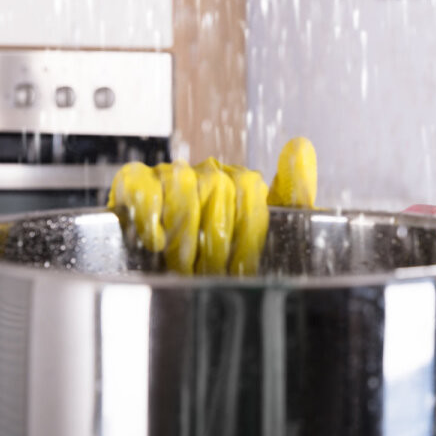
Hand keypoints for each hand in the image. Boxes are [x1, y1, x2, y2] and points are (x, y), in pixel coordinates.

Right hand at [107, 137, 316, 274]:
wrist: (177, 290)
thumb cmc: (226, 263)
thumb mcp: (272, 231)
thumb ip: (292, 191)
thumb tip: (300, 146)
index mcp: (237, 182)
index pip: (248, 187)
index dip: (246, 231)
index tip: (242, 265)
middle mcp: (205, 174)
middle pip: (217, 187)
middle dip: (214, 240)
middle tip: (212, 270)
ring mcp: (169, 176)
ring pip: (182, 187)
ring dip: (183, 234)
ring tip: (184, 265)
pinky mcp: (135, 184)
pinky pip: (141, 185)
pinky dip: (149, 214)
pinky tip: (156, 240)